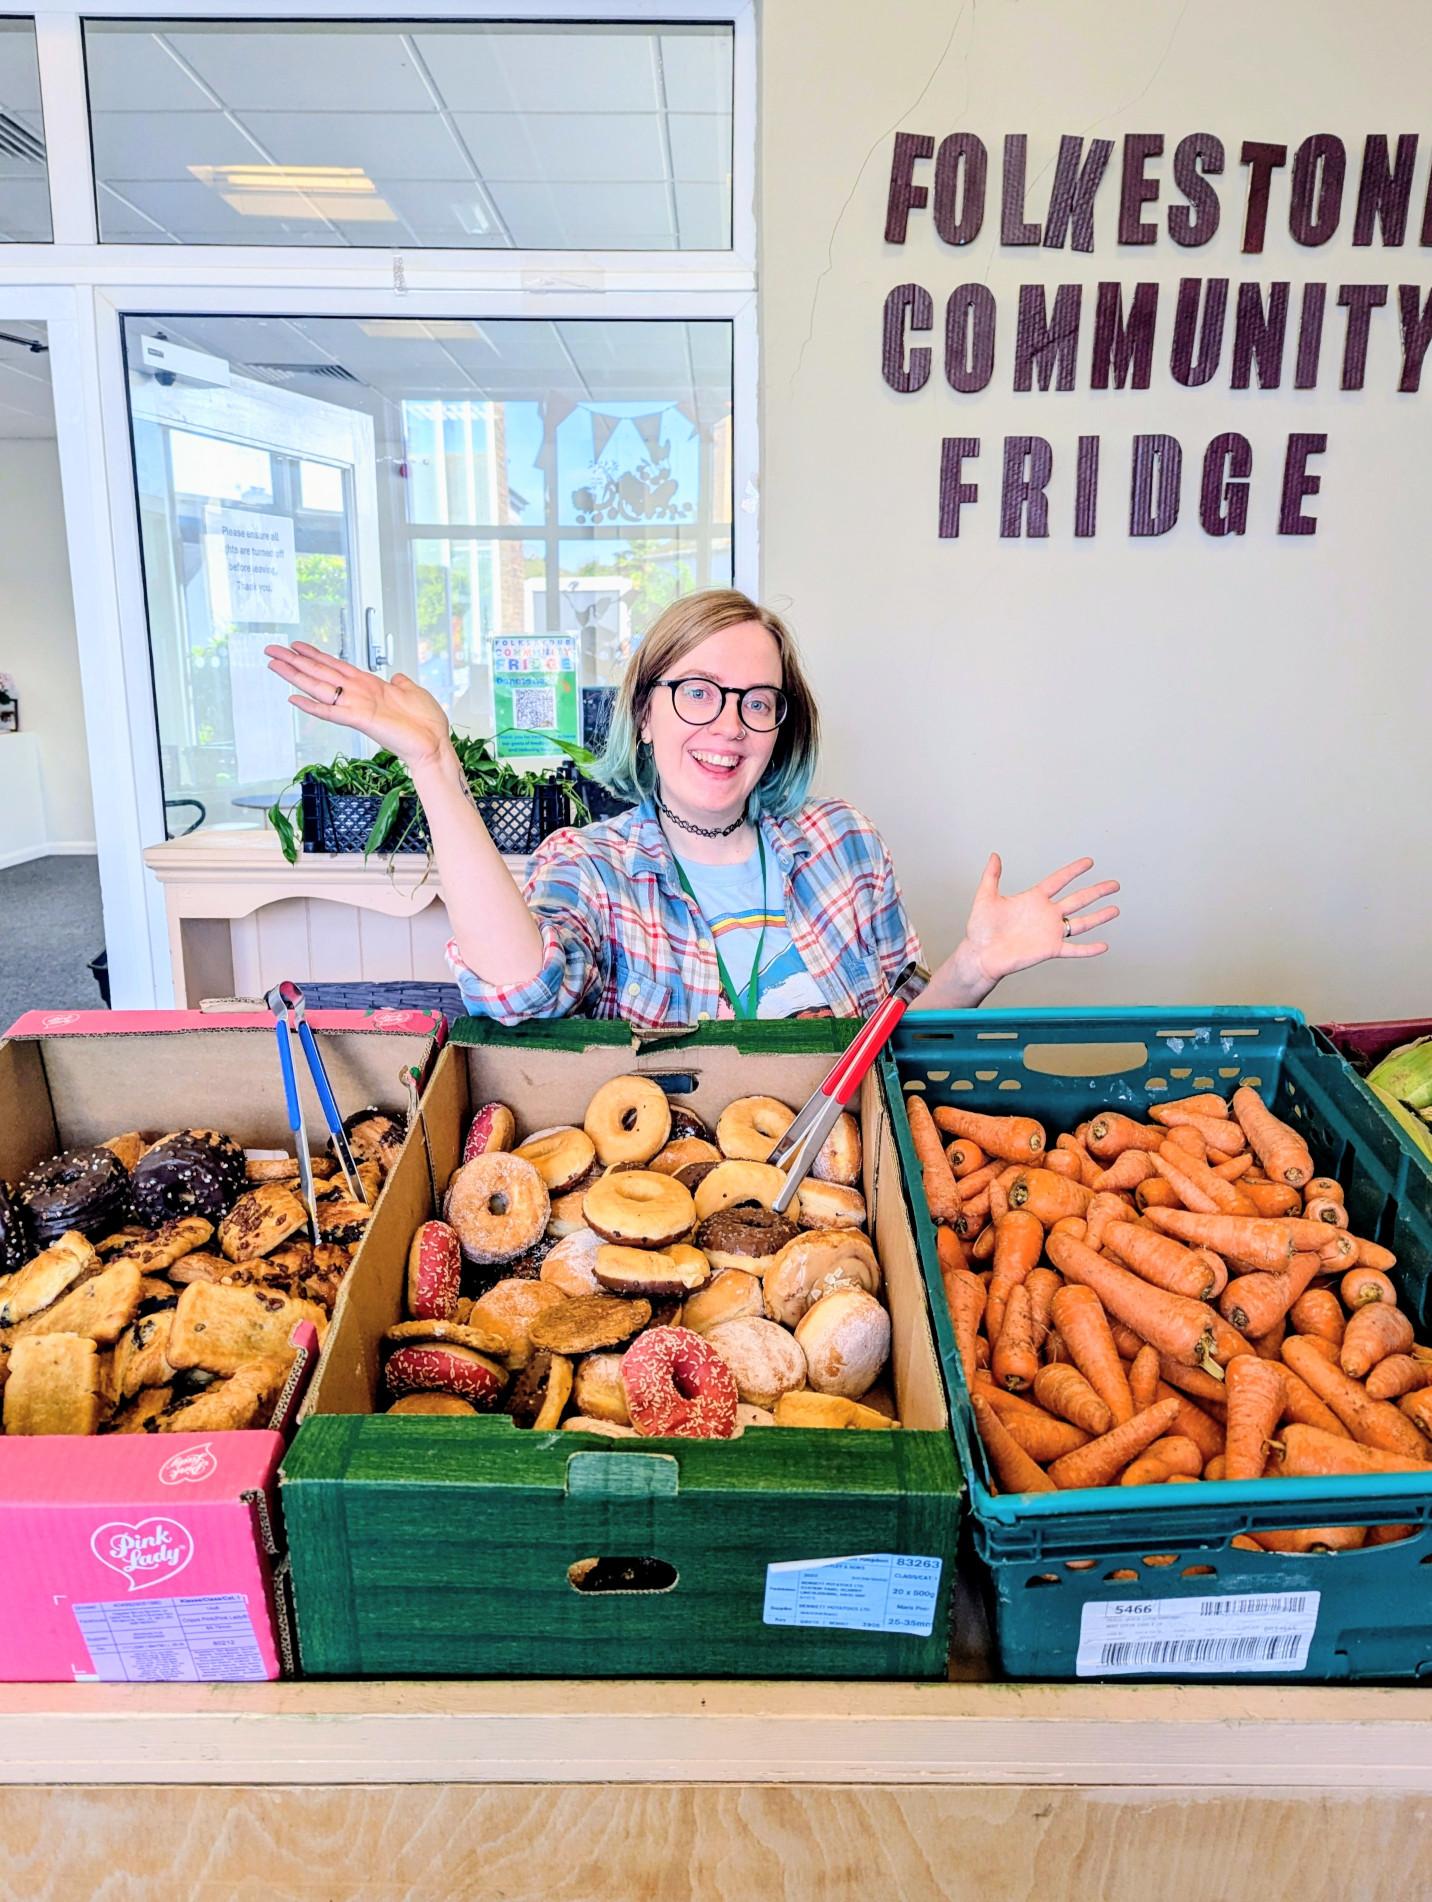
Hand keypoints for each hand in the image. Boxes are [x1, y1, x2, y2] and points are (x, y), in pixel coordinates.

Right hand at [264, 642, 450, 775]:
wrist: (434, 743)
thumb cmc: (426, 723)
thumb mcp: (413, 692)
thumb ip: (401, 683)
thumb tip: (396, 676)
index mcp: (368, 685)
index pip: (335, 667)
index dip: (315, 655)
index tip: (296, 645)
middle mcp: (358, 694)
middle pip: (319, 673)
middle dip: (294, 660)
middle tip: (271, 649)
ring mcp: (357, 706)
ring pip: (319, 688)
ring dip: (295, 676)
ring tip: (274, 664)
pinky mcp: (361, 719)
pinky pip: (332, 712)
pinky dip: (312, 706)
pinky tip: (294, 699)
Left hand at [963, 854, 1119, 986]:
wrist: (981, 954)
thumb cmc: (981, 929)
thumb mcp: (986, 897)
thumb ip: (992, 876)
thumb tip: (994, 856)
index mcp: (1034, 899)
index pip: (1059, 881)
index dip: (1073, 871)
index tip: (1089, 862)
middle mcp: (1046, 914)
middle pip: (1078, 899)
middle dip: (1097, 892)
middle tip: (1114, 884)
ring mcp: (1050, 932)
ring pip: (1081, 922)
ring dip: (1099, 916)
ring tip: (1115, 910)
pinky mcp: (1050, 949)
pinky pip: (1074, 949)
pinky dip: (1089, 949)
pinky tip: (1104, 946)